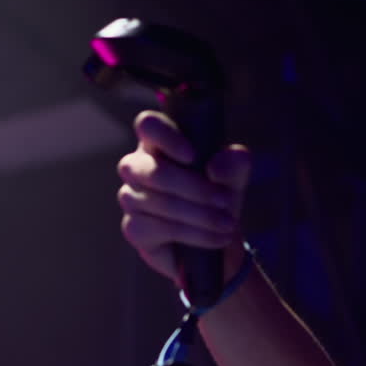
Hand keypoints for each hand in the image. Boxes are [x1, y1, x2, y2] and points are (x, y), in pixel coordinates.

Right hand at [115, 110, 252, 283]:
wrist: (215, 239)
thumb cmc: (219, 198)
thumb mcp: (234, 180)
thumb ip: (234, 165)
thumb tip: (217, 166)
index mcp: (159, 144)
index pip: (148, 125)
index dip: (166, 137)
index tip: (192, 156)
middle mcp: (138, 167)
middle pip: (154, 171)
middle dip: (195, 189)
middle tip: (226, 201)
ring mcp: (131, 198)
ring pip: (160, 203)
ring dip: (201, 215)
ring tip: (228, 224)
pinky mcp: (134, 229)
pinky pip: (160, 229)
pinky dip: (195, 235)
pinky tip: (216, 239)